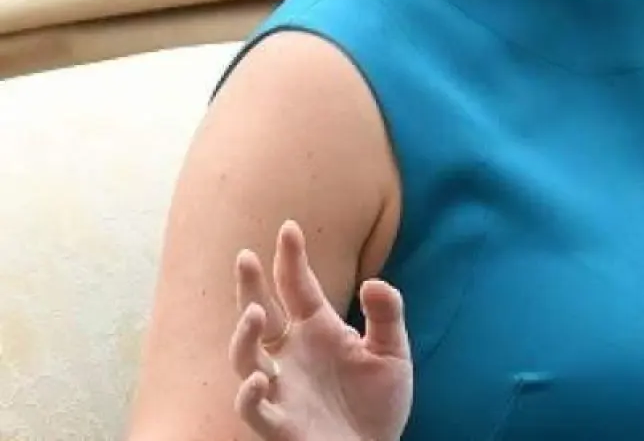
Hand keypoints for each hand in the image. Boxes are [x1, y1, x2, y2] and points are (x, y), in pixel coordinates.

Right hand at [229, 219, 413, 440]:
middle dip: (250, 286)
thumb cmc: (379, 402)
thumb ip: (387, 315)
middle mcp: (292, 354)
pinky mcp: (280, 423)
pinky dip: (251, 394)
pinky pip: (255, 408)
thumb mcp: (393, 352)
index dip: (291, 259)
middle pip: (260, 314)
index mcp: (317, 330)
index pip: (297, 287)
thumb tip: (375, 281)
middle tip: (245, 256)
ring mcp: (282, 388)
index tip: (289, 228)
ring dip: (244, 335)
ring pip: (246, 358)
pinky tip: (262, 377)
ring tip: (255, 312)